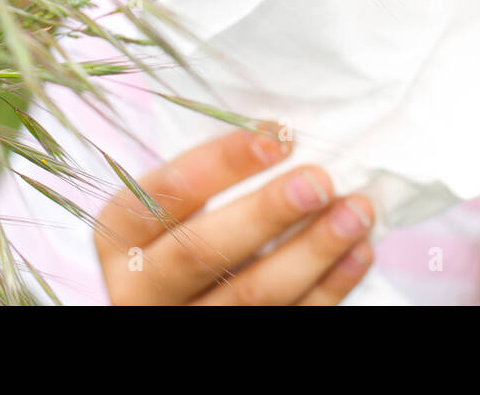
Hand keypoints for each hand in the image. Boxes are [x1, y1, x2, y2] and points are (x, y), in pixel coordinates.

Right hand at [94, 125, 374, 304]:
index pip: (165, 193)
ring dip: (312, 250)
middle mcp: (143, 287)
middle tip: (320, 179)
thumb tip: (284, 133)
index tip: (278, 135)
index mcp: (121, 237)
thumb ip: (210, 178)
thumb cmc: (183, 231)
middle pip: (203, 251)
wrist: (179, 300)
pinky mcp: (234, 346)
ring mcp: (188, 322)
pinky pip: (289, 320)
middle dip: (267, 212)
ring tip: (355, 210)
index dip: (222, 162)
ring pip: (252, 295)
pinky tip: (357, 251)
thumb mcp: (173, 205)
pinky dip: (329, 287)